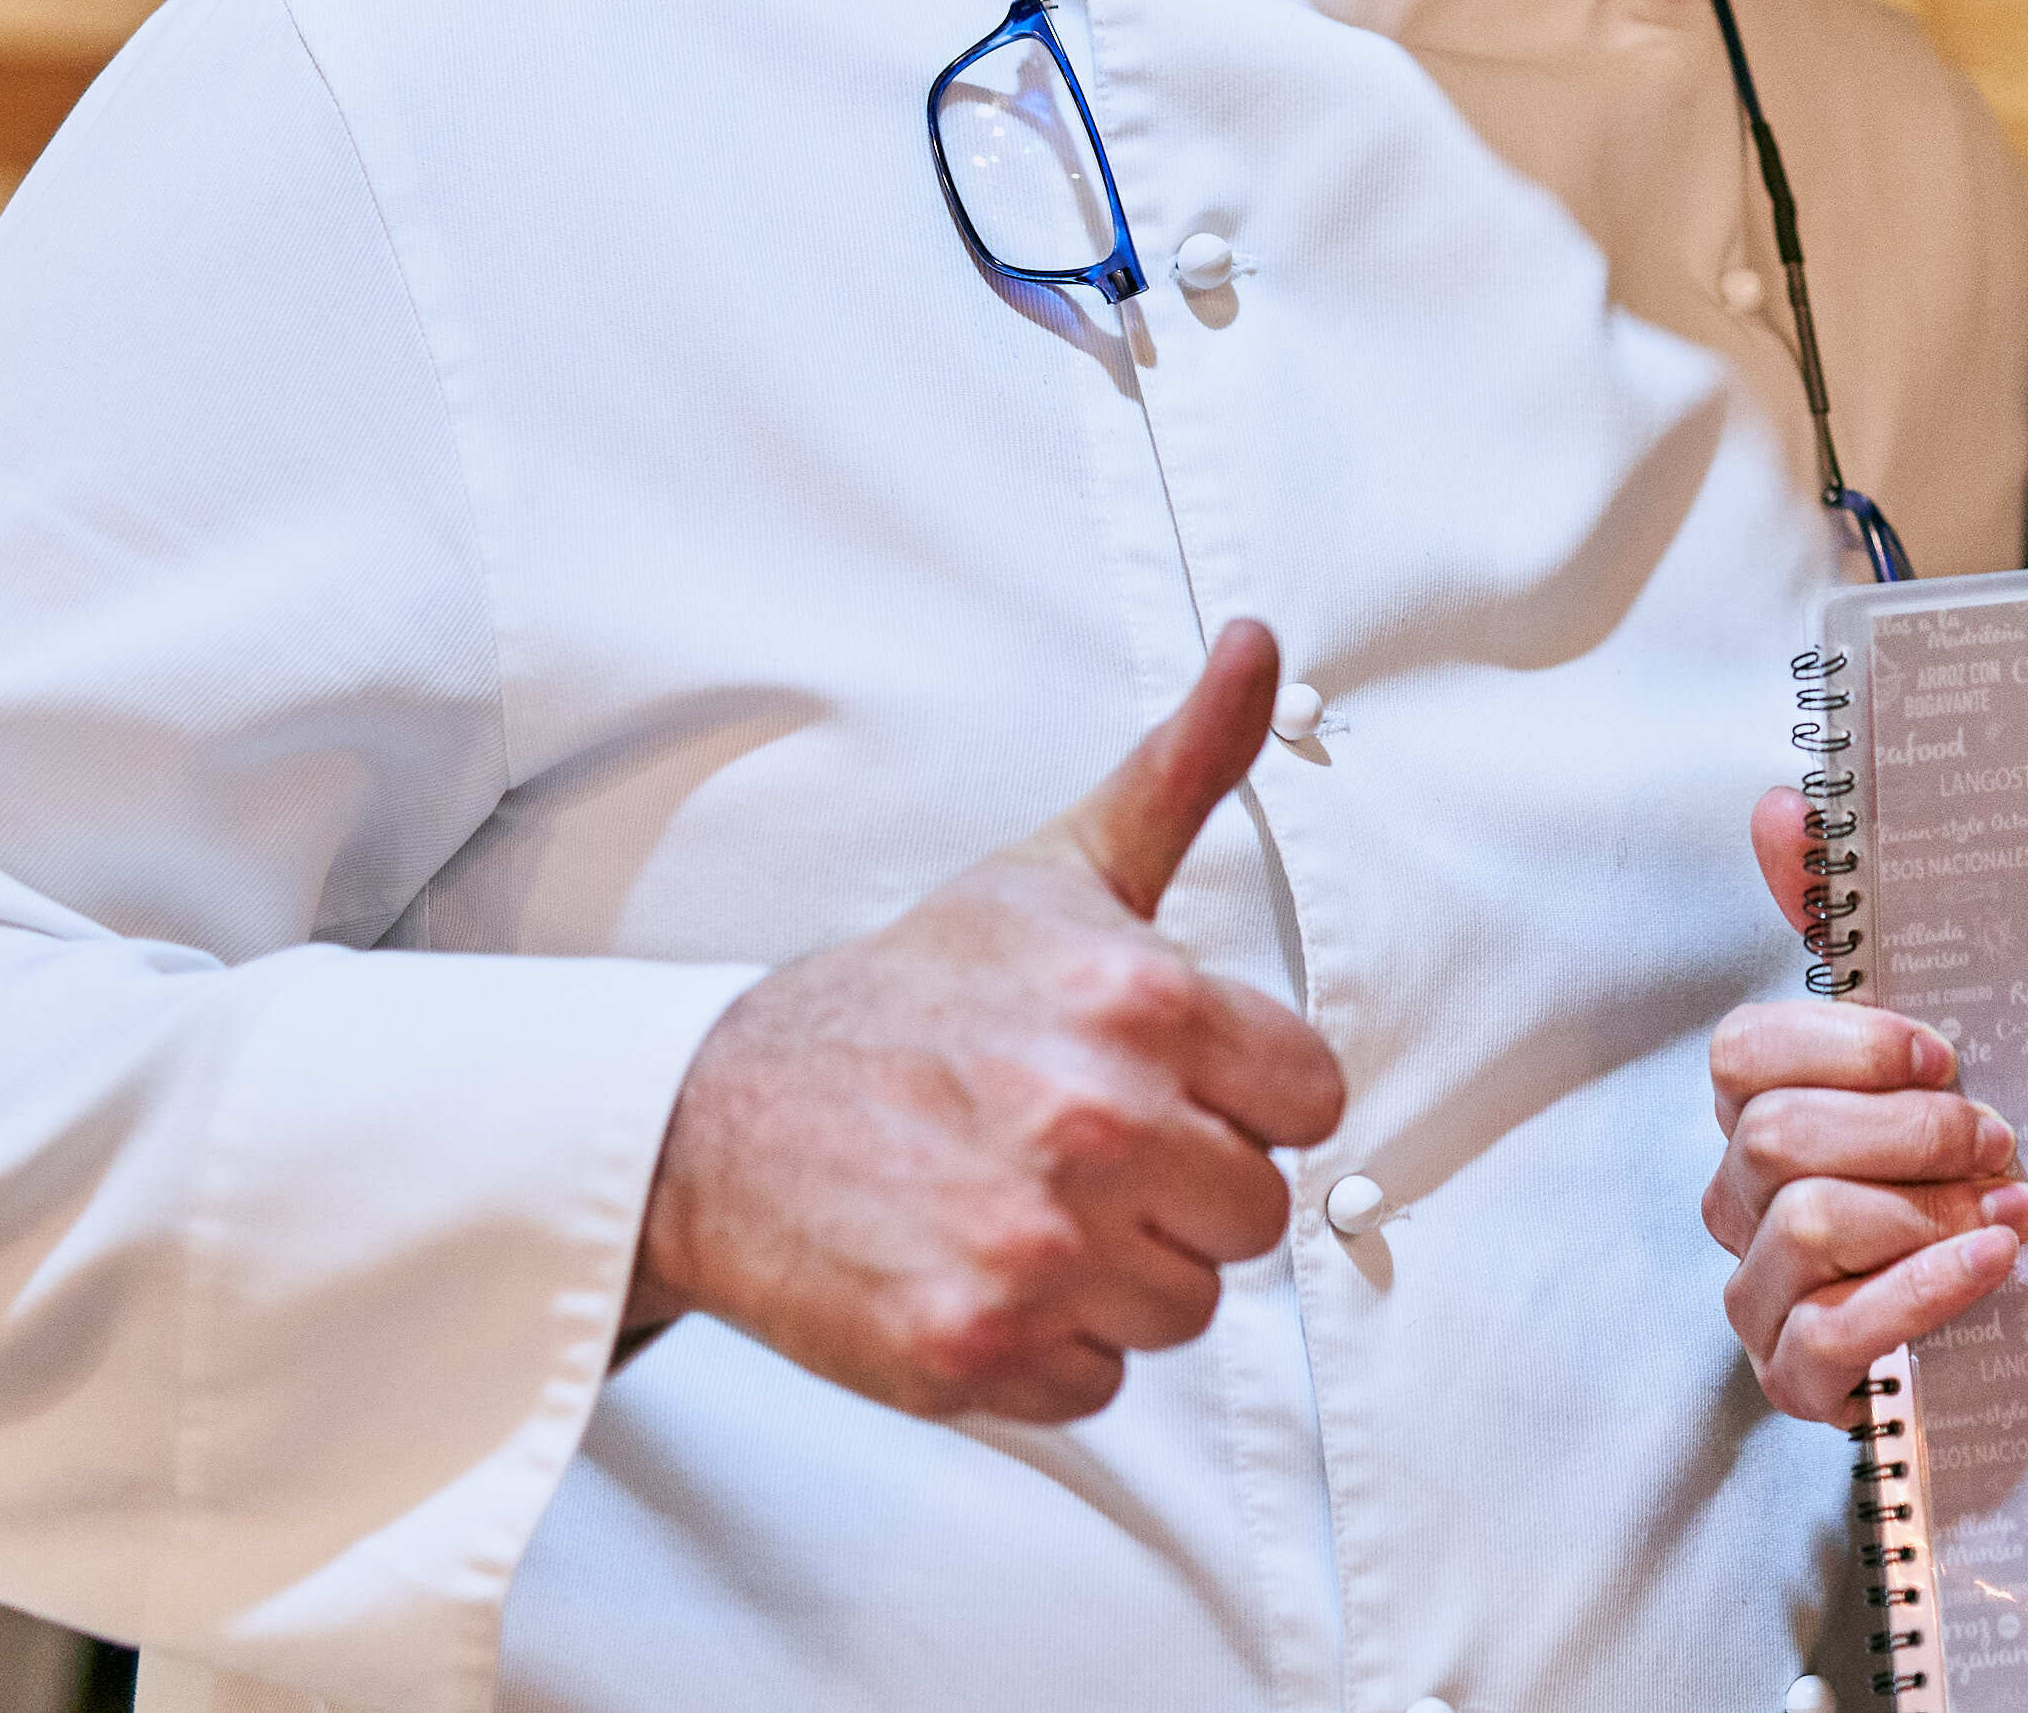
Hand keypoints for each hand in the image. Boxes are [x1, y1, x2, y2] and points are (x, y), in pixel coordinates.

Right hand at [628, 619, 1346, 1421]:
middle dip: (1182, 1189)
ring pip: (1186, 1306)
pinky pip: (1098, 1382)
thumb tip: (1260, 645)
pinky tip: (978, 1265)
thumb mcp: (1058, 869)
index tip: (1162, 1083)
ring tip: (1026, 1202)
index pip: (1311, 1101)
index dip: (1243, 1099)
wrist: (717, 1115)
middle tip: (1082, 1147)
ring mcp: (1033, 1243)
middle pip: (1256, 1213)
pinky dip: (1047, 1347)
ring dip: (1119, 1273)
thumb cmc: (911, 994)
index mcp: (1140, 1000)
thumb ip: (1185, 769)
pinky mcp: (970, 1347)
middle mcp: (1095, 1122)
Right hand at [1704, 783, 2027, 1421]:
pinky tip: (1990, 1263)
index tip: (1944, 1050)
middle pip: (1783, 1137)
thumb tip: (1782, 801)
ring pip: (1806, 1227)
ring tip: (2007, 1208)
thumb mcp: (1921, 1049)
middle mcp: (1738, 1202)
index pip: (1742, 1054)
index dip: (1849, 1044)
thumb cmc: (1952, 1169)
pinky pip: (1832, 1332)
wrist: (2008, 1323)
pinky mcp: (1795, 1384)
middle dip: (1911, 1131)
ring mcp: (1758, 1298)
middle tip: (1997, 1137)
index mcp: (1760, 1113)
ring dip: (1927, 1211)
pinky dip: (1922, 1291)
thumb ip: (1842, 922)